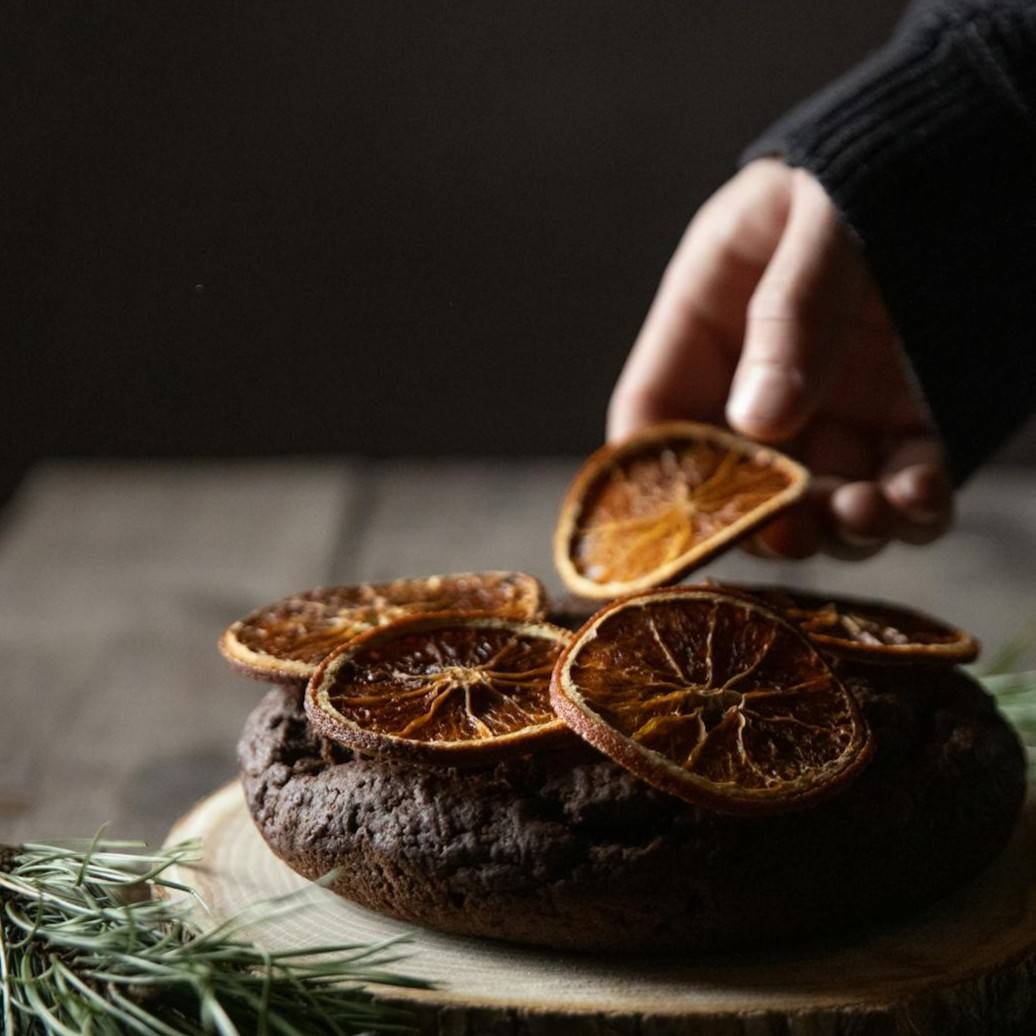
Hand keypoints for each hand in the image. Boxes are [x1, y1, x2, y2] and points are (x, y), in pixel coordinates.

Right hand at [607, 158, 951, 558]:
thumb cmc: (878, 164)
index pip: (653, 413)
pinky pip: (897, 491)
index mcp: (709, 319)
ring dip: (834, 528)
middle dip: (758, 520)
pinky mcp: (905, 424)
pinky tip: (919, 497)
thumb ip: (790, 311)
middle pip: (732, 481)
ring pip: (815, 502)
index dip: (654, 476)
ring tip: (863, 511)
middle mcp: (761, 379)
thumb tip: (760, 423)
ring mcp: (834, 408)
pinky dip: (908, 512)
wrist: (983, 145)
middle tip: (789, 534)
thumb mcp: (826, 217)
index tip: (684, 521)